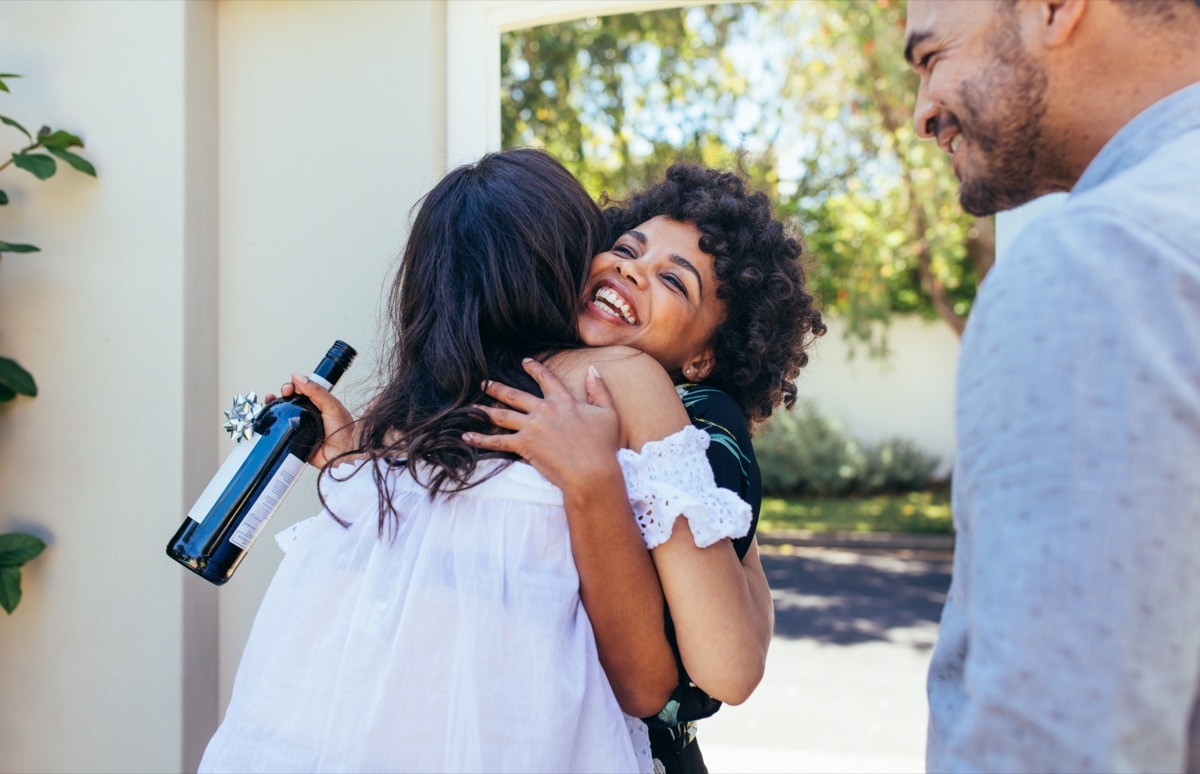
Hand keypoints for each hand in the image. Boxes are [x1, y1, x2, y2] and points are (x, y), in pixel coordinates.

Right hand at [264, 373, 357, 467]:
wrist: (342, 455)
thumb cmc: (344, 432)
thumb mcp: (332, 406)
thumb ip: (316, 391)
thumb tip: (298, 377)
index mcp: (320, 404)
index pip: (304, 390)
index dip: (295, 385)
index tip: (291, 386)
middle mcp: (310, 414)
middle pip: (292, 399)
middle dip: (284, 392)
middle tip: (285, 393)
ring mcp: (301, 426)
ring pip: (284, 412)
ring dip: (275, 404)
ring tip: (270, 400)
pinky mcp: (295, 438)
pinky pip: (281, 429)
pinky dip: (273, 422)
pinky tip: (268, 417)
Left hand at [464, 359, 621, 492]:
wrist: (591, 471)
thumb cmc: (603, 445)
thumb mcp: (607, 413)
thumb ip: (599, 390)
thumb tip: (593, 370)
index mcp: (564, 401)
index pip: (546, 378)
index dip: (534, 368)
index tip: (524, 361)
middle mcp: (544, 410)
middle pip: (515, 395)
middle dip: (498, 388)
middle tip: (485, 383)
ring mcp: (532, 427)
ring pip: (502, 415)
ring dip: (485, 410)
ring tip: (472, 407)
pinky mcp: (524, 445)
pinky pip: (497, 441)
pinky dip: (480, 439)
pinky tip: (466, 436)